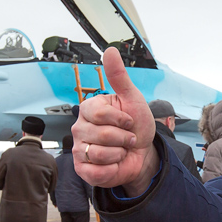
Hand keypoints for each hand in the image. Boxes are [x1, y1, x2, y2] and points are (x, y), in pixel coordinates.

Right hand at [72, 47, 157, 193]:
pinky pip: (97, 171)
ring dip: (120, 153)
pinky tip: (114, 163)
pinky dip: (112, 168)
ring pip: (100, 153)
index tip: (128, 121)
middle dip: (124, 138)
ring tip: (121, 150)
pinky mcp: (83, 169)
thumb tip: (110, 50)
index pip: (101, 114)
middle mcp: (80, 128)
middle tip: (127, 138)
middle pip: (103, 135)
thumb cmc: (136, 126)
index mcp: (89, 109)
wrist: (142, 153)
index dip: (122, 119)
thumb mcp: (132, 99)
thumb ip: (119, 77)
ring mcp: (79, 149)